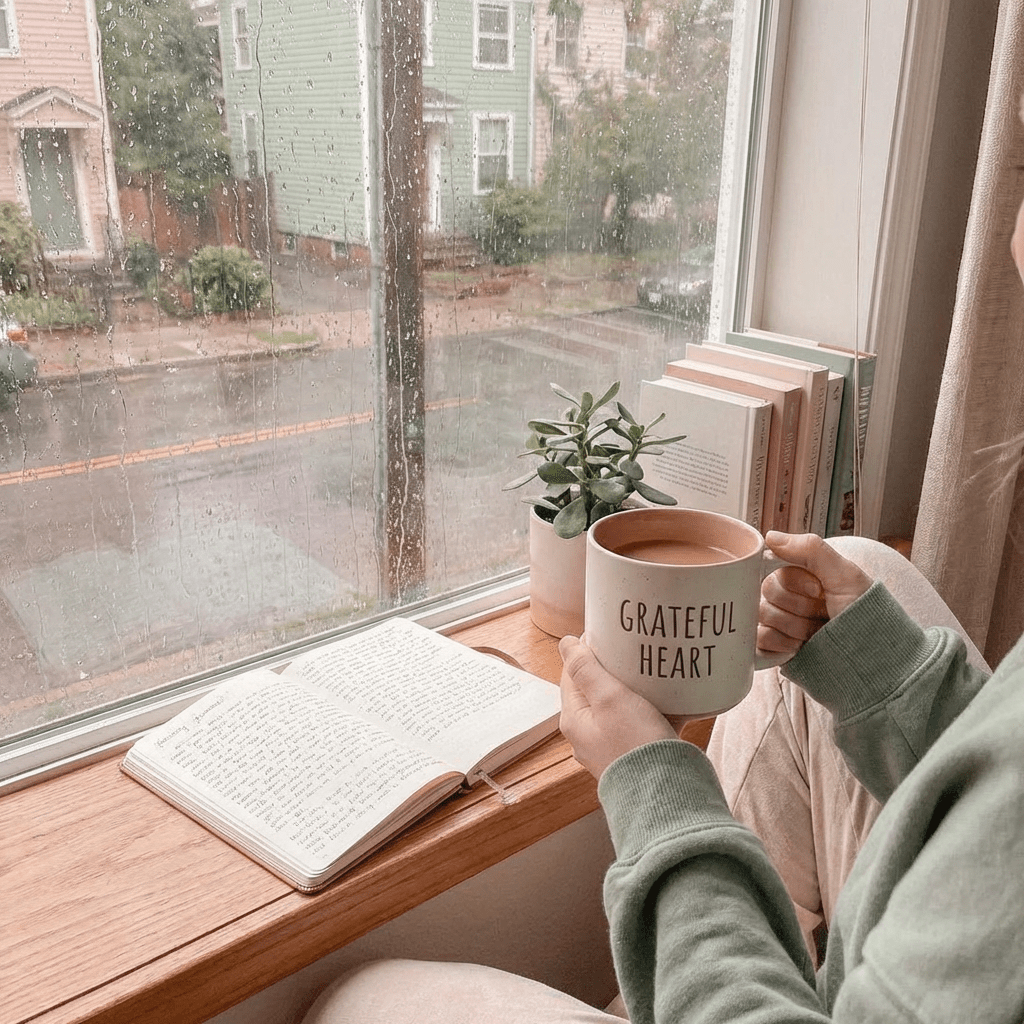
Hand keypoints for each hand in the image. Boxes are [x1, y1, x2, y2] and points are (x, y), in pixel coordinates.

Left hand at [559, 635, 677, 778]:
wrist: (667, 795)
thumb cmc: (634, 744)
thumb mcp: (609, 698)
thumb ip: (585, 669)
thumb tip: (564, 643)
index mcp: (574, 719)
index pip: (571, 673)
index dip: (586, 650)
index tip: (609, 633)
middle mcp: (587, 735)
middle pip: (595, 689)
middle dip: (613, 668)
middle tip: (634, 649)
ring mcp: (611, 746)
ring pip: (619, 706)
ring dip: (634, 688)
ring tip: (653, 670)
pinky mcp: (634, 754)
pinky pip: (639, 723)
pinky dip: (651, 708)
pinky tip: (670, 698)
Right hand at [758, 532, 872, 654]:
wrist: (873, 660)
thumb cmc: (867, 616)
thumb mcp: (845, 576)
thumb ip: (810, 549)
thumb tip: (770, 536)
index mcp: (805, 577)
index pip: (776, 569)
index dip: (798, 583)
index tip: (820, 591)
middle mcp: (790, 598)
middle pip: (767, 592)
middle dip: (798, 607)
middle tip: (822, 614)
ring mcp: (781, 623)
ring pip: (763, 616)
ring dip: (794, 627)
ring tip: (817, 633)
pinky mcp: (776, 648)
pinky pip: (759, 639)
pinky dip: (780, 644)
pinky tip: (800, 647)